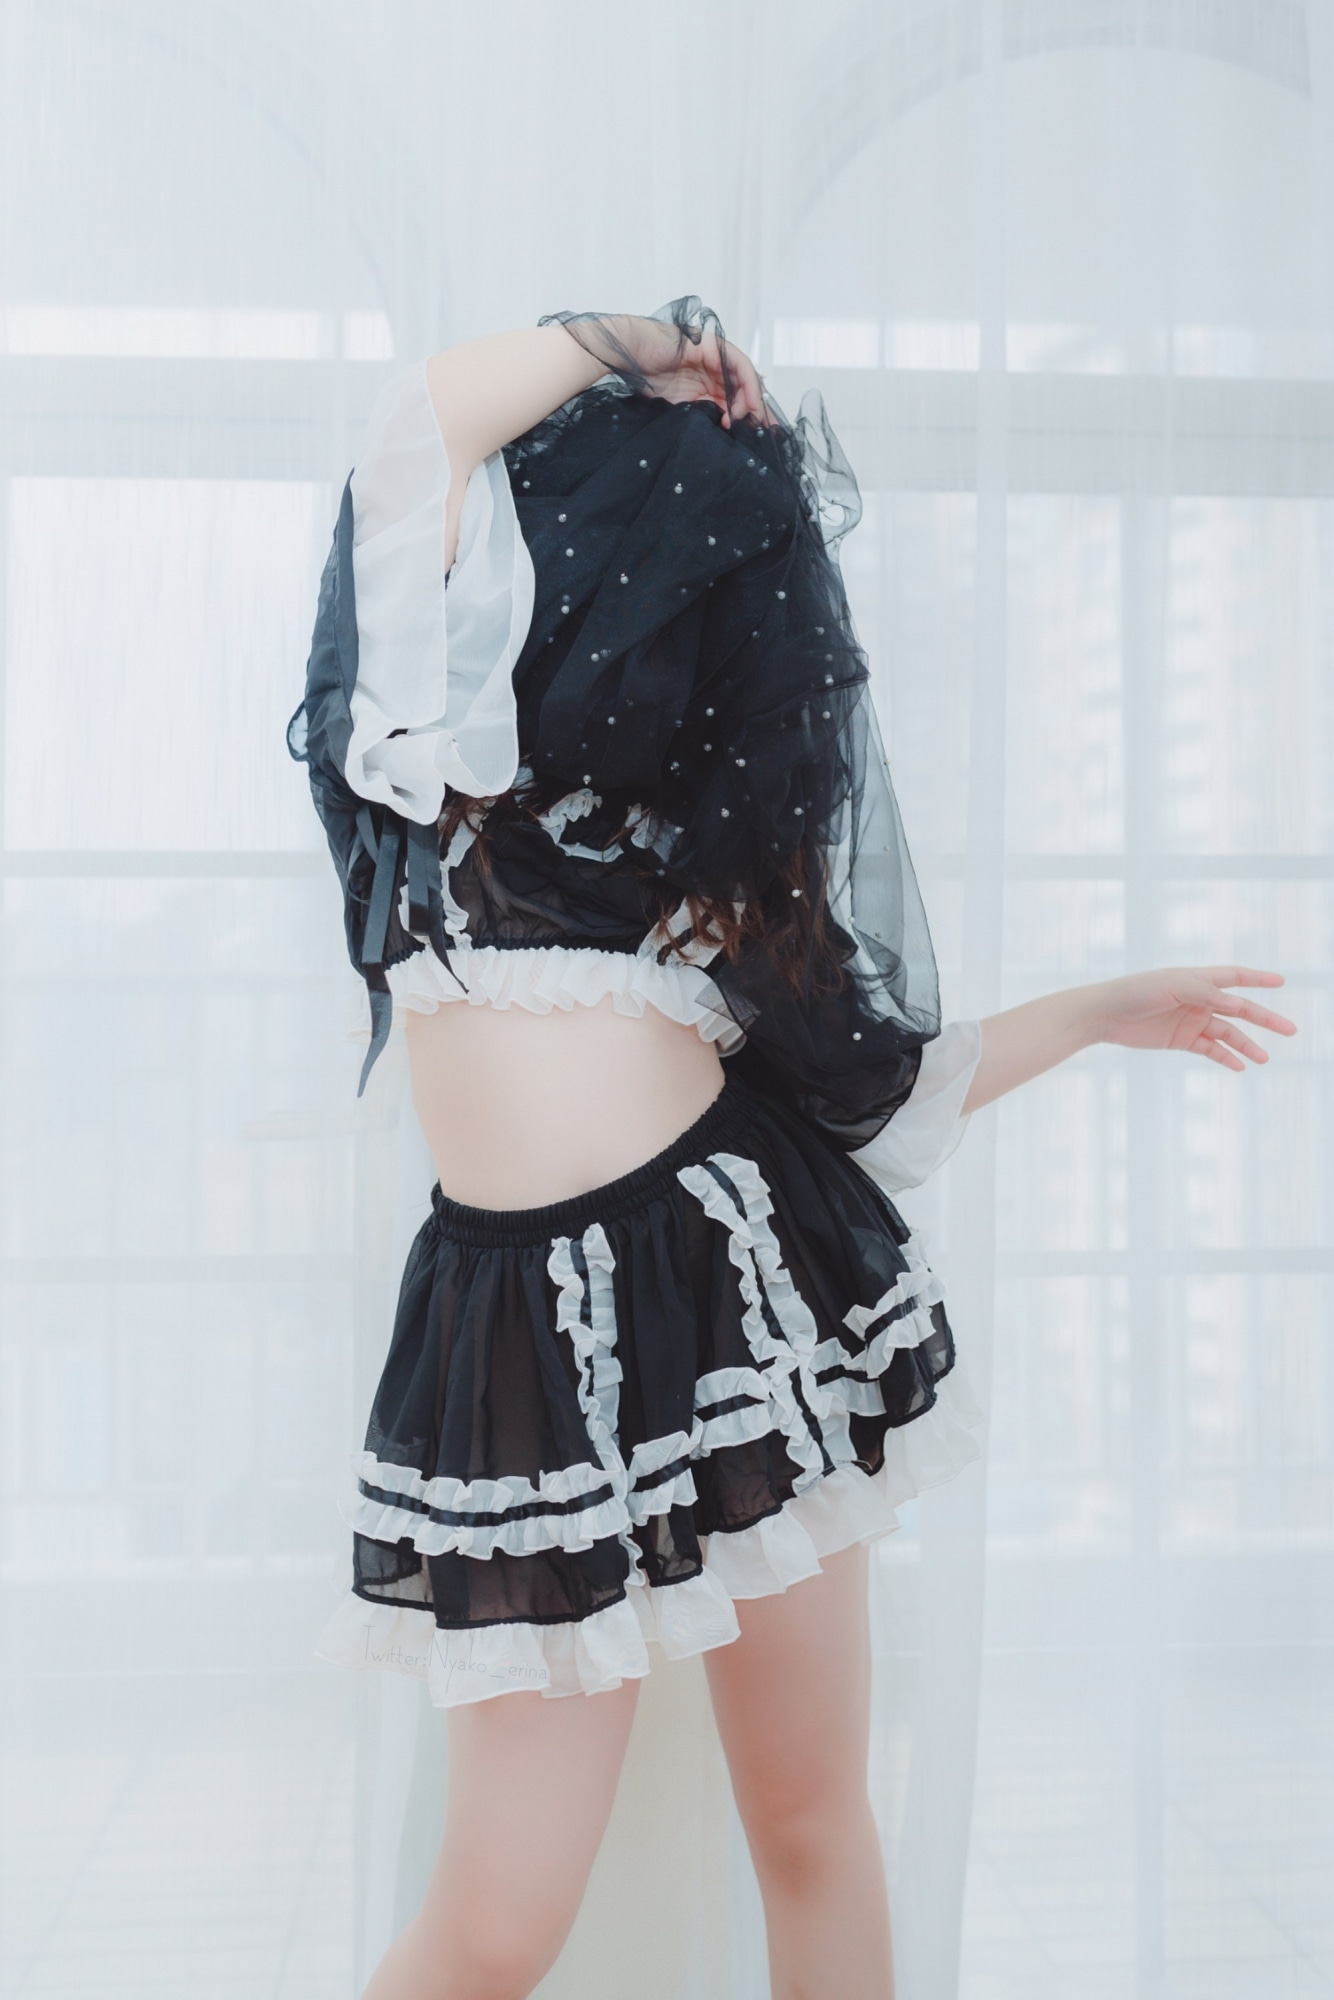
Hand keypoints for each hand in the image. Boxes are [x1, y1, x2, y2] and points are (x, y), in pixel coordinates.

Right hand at [606, 315, 769, 428]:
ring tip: (749, 420)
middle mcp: (716, 371)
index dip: (749, 420)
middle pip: (746, 391)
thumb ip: (706, 415)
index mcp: (708, 385)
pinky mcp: (715, 347)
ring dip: (751, 401)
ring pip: (746, 379)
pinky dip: (748, 384)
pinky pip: (739, 365)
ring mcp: (716, 358)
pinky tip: (750, 403)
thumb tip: (725, 434)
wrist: (631, 356)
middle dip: (758, 413)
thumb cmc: (648, 381)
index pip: (736, 402)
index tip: (759, 441)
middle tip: (765, 435)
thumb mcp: (684, 408)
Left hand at [1091, 966, 1297, 1071]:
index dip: (1258, 978)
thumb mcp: (1173, 986)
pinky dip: (1225, 1057)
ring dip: (1246, 1045)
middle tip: (1291, 1030)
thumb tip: (1236, 1003)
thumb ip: (1206, 993)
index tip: (1282, 981)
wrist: (1104, 1014)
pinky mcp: (1181, 1040)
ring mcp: (1191, 1020)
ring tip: (1264, 1058)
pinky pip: (1210, 1049)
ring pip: (1228, 1033)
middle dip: (1265, 1019)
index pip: (1235, 976)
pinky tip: (1240, 1065)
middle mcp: (1199, 999)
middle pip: (1239, 1009)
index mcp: (1197, 978)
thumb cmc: (1135, 992)